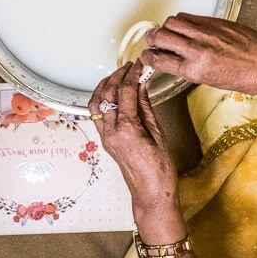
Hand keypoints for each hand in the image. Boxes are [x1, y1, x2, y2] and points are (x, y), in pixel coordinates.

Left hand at [89, 63, 176, 212]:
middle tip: (130, 66)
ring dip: (105, 85)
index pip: (125, 92)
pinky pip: (96, 114)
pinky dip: (101, 99)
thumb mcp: (158, 133)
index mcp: (127, 129)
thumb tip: (142, 84)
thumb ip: (146, 106)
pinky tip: (110, 92)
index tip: (139, 64)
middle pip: (108, 94)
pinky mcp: (105, 141)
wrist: (151, 193)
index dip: (132, 74)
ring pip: (96, 102)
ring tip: (118, 74)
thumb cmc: (160, 170)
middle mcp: (112, 132)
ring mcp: (105, 137)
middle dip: (118, 75)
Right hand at [139, 14, 256, 94]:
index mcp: (195, 70)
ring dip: (164, 27)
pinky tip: (183, 27)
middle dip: (151, 39)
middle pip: (160, 36)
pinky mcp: (213, 21)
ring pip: (171, 22)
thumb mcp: (211, 81)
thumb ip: (189, 68)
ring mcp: (205, 33)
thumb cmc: (246, 77)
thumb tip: (173, 60)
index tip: (146, 57)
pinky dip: (180, 21)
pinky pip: (187, 16)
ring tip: (167, 32)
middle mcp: (197, 50)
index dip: (147, 57)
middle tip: (152, 42)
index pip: (159, 59)